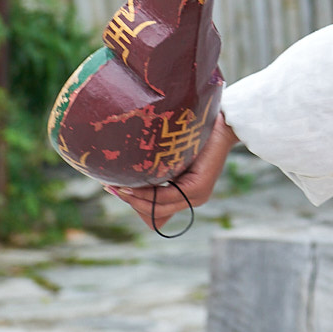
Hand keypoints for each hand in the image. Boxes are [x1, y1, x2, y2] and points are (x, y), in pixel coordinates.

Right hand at [106, 118, 237, 231]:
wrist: (222, 120)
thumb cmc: (195, 132)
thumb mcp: (172, 154)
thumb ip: (157, 168)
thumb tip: (125, 174)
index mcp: (187, 193)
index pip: (156, 209)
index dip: (135, 202)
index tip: (115, 189)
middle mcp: (193, 198)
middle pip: (154, 211)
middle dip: (131, 201)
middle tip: (110, 187)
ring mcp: (197, 195)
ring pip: (158, 206)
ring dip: (135, 199)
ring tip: (115, 186)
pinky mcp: (198, 187)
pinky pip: (167, 196)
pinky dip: (147, 193)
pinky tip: (130, 185)